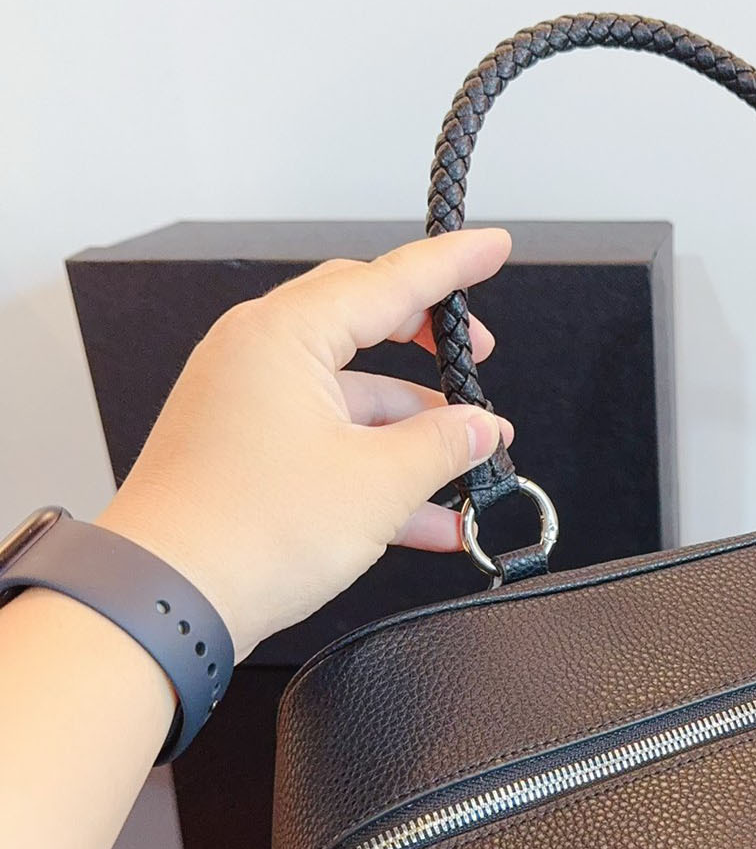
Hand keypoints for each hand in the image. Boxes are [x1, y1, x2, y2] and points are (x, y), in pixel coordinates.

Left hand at [98, 229, 514, 658]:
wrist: (170, 599)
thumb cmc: (249, 532)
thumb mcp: (378, 484)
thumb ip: (444, 445)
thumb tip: (482, 428)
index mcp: (284, 335)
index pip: (388, 280)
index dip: (451, 266)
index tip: (492, 248)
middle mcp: (257, 356)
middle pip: (364, 326)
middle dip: (430, 348)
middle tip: (480, 361)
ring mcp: (248, 405)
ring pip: (351, 397)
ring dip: (414, 430)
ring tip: (472, 463)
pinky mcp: (246, 453)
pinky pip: (329, 443)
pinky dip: (379, 470)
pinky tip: (434, 517)